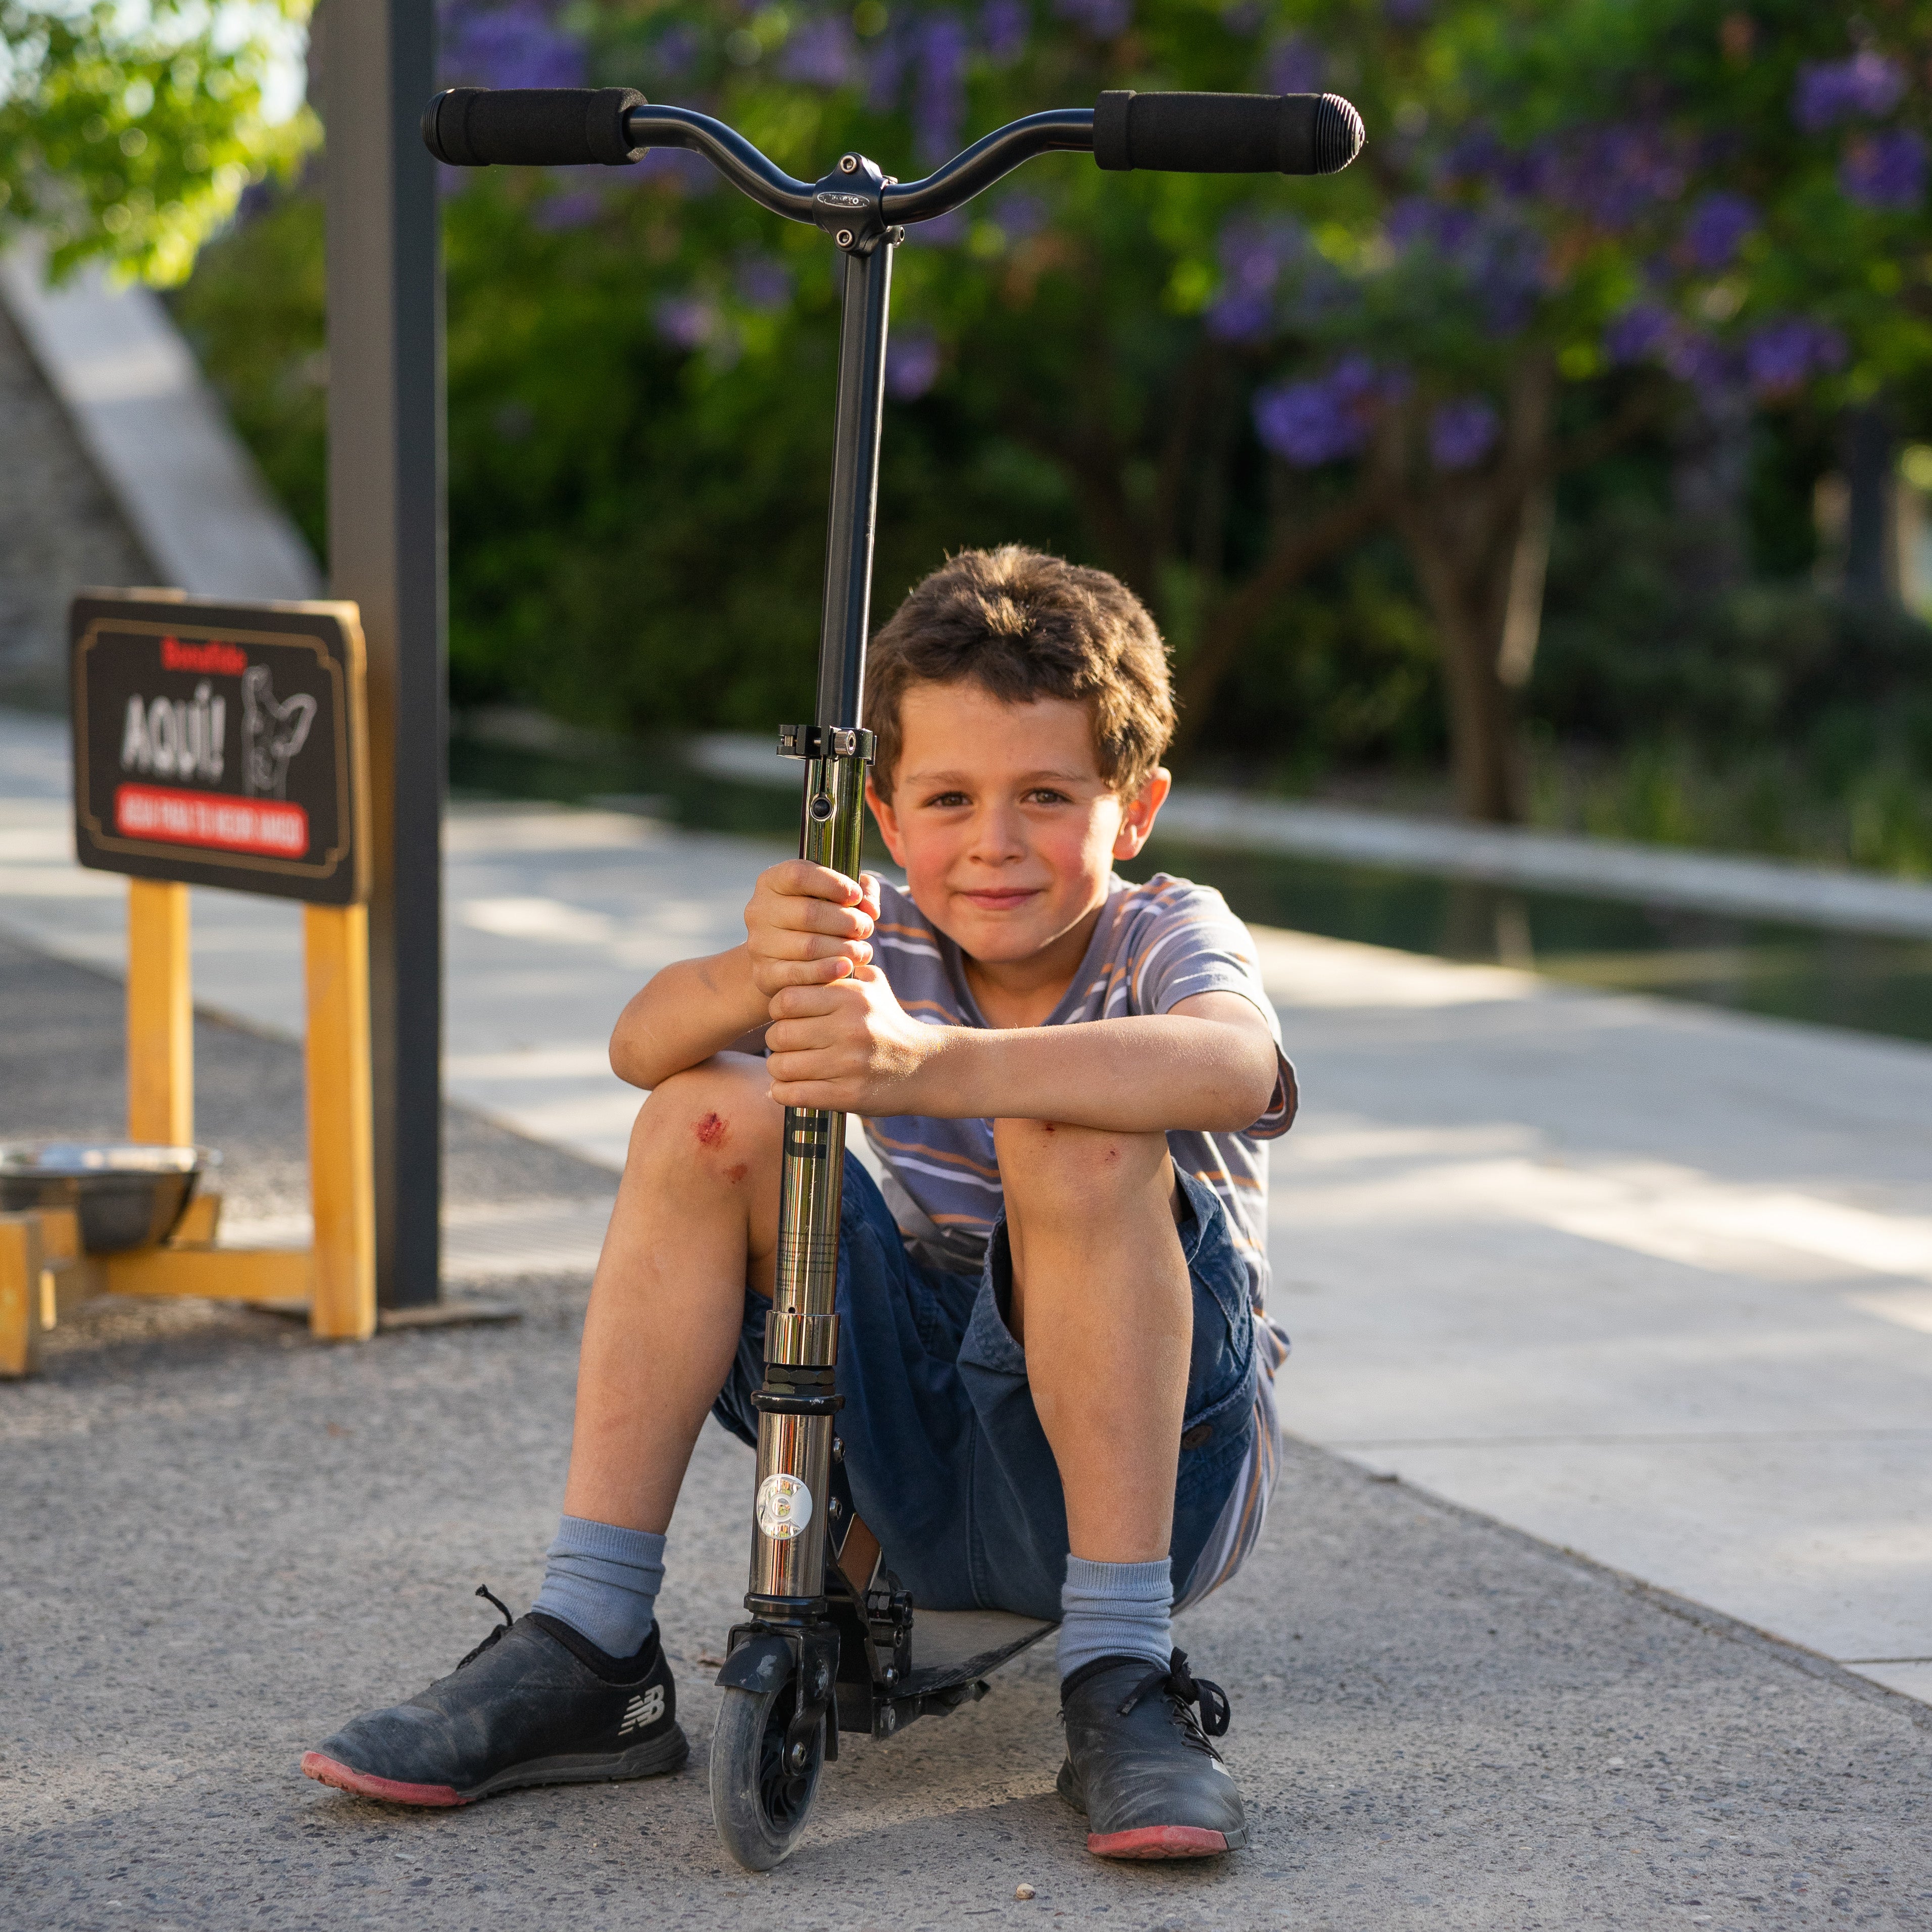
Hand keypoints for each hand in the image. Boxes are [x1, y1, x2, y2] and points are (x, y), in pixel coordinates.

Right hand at [744, 862, 881, 1003]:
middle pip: (809, 913)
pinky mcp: (764, 974)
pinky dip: (827, 971)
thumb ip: (859, 891)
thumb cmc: (818, 919)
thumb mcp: (836, 896)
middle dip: (846, 921)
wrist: (787, 960)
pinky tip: (847, 967)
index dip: (832, 884)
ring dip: (843, 948)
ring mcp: (758, 944)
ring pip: (808, 946)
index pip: (798, 875)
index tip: (856, 896)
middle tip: (866, 928)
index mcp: (772, 882)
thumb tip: (869, 908)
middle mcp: (758, 911)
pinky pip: (799, 974)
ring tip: (863, 950)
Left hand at [765, 964, 947, 1114]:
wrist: (927, 1067)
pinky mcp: (849, 1094)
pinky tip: (786, 1089)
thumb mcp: (876, 987)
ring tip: (786, 1067)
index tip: (786, 1017)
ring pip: (783, 1066)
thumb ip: (845, 968)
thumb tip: (814, 955)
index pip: (786, 999)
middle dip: (776, 1041)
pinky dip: (783, 1093)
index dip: (777, 1009)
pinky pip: (796, 1094)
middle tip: (785, 1045)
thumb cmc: (891, 1025)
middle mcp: (850, 1028)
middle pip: (780, 1034)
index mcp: (851, 998)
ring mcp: (849, 1064)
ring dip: (778, 1069)